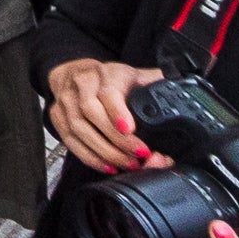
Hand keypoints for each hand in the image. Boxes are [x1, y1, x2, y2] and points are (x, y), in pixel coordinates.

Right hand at [43, 57, 164, 176]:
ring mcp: (66, 101)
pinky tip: (107, 165)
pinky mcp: (57, 116)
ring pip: (79, 129)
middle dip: (115, 140)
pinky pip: (70, 140)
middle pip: (91, 113)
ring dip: (104, 151)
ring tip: (127, 164)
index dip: (117, 112)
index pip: (107, 92)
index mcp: (106, 74)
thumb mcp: (135, 74)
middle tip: (138, 156)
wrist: (74, 71)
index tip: (130, 129)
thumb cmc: (110, 78)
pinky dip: (89, 156)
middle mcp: (82, 85)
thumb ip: (157, 82)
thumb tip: (181, 89)